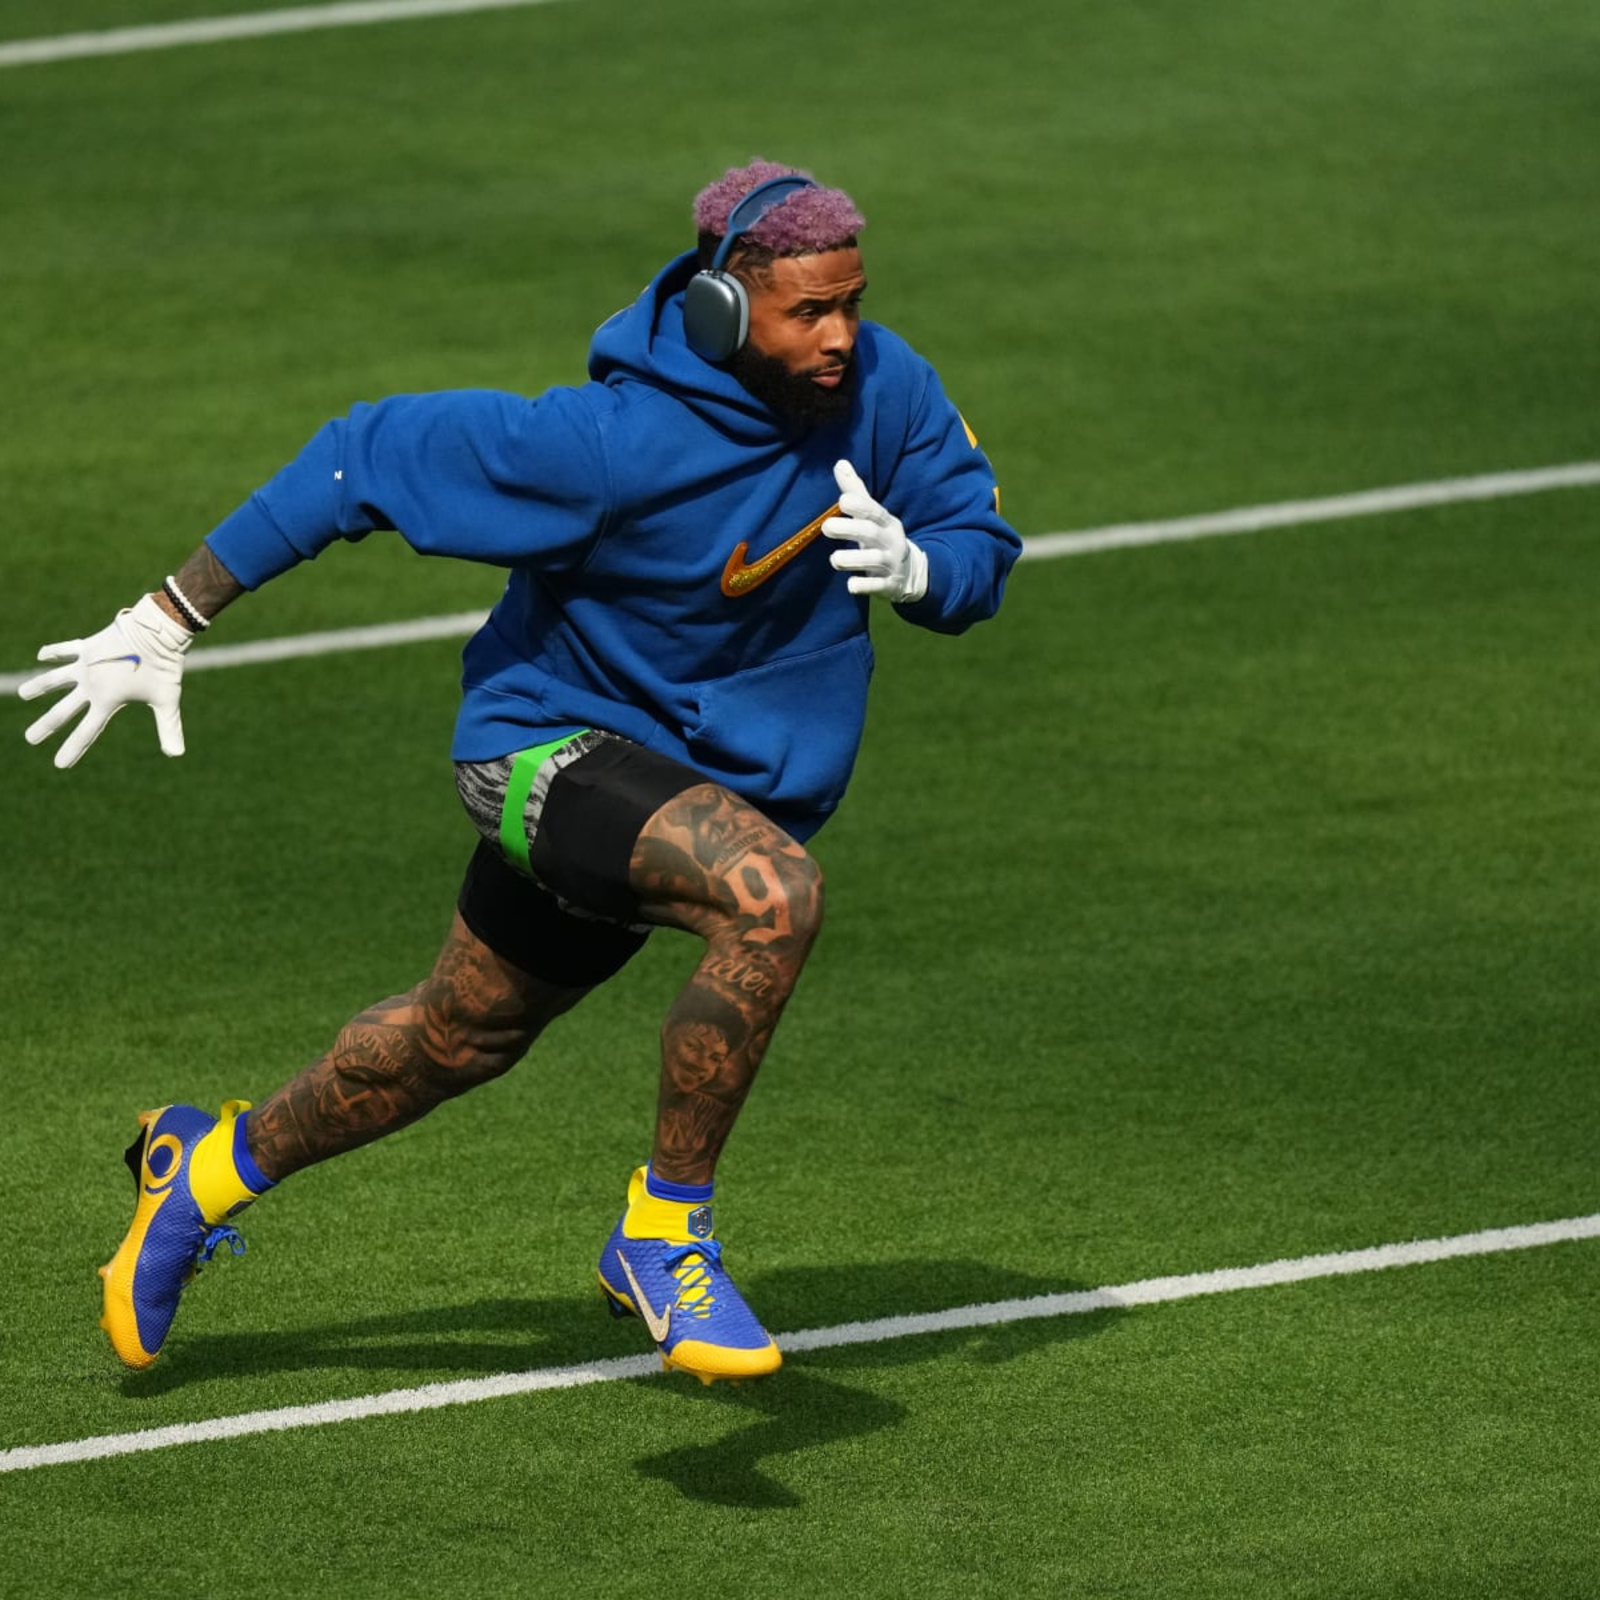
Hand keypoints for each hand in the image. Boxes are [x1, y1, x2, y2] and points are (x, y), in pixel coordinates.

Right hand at [18, 595, 194, 768]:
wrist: (156, 632)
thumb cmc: (163, 668)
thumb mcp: (167, 701)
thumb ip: (169, 728)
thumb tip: (177, 755)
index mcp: (107, 701)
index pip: (86, 732)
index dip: (73, 750)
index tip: (59, 765)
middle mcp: (90, 685)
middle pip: (62, 711)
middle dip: (45, 727)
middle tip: (29, 739)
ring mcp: (86, 664)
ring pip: (55, 679)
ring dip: (38, 687)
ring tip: (22, 694)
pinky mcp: (89, 646)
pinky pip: (66, 650)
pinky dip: (53, 652)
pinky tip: (41, 655)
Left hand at [823, 460, 928, 601]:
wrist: (910, 573)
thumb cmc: (881, 538)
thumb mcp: (873, 515)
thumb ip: (856, 491)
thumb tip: (840, 462)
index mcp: (886, 522)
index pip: (874, 511)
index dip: (860, 505)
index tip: (842, 500)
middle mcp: (890, 541)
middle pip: (871, 533)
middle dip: (850, 529)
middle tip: (826, 526)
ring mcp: (890, 564)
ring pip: (873, 560)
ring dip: (853, 559)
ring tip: (834, 559)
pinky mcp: (887, 585)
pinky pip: (877, 586)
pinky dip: (864, 585)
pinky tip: (851, 585)